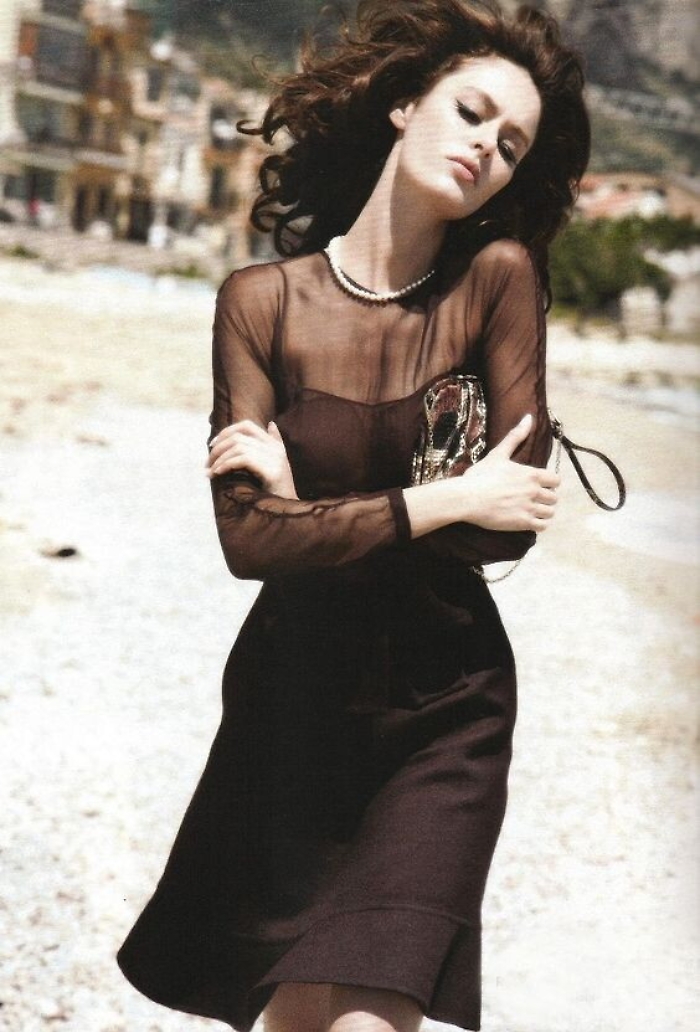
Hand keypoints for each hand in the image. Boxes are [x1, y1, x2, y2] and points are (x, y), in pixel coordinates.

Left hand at [207, 420, 297, 498]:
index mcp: (274, 445)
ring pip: (238, 447)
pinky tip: (219, 473)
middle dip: (218, 448)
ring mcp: (275, 459)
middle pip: (238, 436)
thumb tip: (272, 424)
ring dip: (219, 459)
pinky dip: (227, 464)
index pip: (246, 426)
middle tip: (207, 464)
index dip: (226, 432)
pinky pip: (243, 459)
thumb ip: (273, 446)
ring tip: (211, 471)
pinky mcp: (272, 472)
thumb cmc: (277, 492)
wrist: (289, 511)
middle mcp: (275, 449)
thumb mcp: (275, 466)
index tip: (212, 445)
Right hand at [459, 414, 558, 531]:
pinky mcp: (523, 522)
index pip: (555, 481)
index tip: (538, 486)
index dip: (548, 484)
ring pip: (550, 512)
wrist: (467, 498)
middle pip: (553, 498)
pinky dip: (538, 524)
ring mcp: (530, 507)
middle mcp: (534, 490)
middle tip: (533, 500)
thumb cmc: (481, 475)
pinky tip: (529, 521)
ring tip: (532, 511)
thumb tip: (528, 417)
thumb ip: (516, 436)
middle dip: (545, 499)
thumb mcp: (499, 454)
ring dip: (543, 512)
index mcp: (532, 474)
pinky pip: (542, 526)